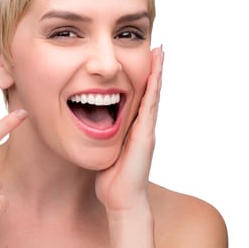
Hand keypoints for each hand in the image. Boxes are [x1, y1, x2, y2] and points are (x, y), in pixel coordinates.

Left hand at [95, 46, 162, 212]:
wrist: (122, 199)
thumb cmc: (111, 179)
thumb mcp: (104, 151)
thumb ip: (102, 139)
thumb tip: (89, 129)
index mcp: (131, 129)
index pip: (137, 98)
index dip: (141, 79)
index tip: (140, 60)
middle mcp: (142, 126)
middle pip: (149, 92)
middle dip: (153, 70)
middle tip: (157, 48)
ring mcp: (146, 129)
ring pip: (153, 94)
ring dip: (157, 72)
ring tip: (160, 51)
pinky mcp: (145, 134)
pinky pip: (150, 105)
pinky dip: (154, 87)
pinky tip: (156, 71)